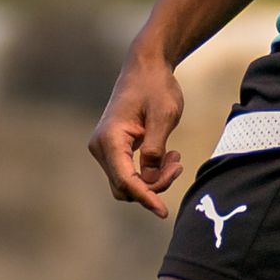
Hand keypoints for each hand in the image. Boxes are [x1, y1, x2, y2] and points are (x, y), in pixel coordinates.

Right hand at [91, 53, 188, 217]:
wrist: (146, 67)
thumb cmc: (156, 88)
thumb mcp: (163, 118)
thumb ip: (155, 151)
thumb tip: (149, 180)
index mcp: (110, 139)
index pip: (125, 180)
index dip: (145, 197)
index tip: (163, 212)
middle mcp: (101, 146)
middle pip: (124, 186)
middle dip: (153, 186)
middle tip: (178, 166)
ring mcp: (105, 148)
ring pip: (127, 182)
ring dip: (153, 179)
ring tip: (176, 159)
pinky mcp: (113, 148)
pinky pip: (129, 172)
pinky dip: (149, 172)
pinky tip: (168, 157)